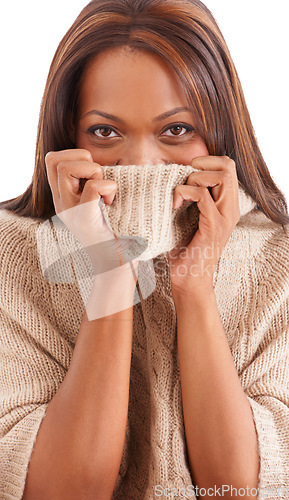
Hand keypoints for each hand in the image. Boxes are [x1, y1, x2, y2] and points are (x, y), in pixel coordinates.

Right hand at [45, 148, 137, 277]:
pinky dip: (108, 187)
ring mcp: (71, 212)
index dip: (74, 154)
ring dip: (94, 171)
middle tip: (99, 179)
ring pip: (67, 168)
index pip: (52, 160)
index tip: (94, 173)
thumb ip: (95, 184)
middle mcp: (61, 203)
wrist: (118, 265)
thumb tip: (108, 162)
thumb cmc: (116, 233)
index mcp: (63, 198)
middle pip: (54, 160)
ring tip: (106, 191)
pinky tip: (113, 202)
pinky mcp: (85, 220)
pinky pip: (93, 188)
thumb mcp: (100, 204)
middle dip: (83, 158)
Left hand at [168, 156, 239, 299]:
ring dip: (193, 179)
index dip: (207, 160)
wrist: (188, 279)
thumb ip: (186, 197)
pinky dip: (185, 193)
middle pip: (228, 166)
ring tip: (179, 195)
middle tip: (184, 181)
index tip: (186, 174)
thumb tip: (168, 174)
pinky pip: (202, 196)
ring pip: (220, 176)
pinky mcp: (213, 227)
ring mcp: (224, 217)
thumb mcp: (186, 217)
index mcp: (225, 204)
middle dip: (202, 164)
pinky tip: (174, 205)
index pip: (227, 166)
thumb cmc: (183, 249)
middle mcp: (230, 209)